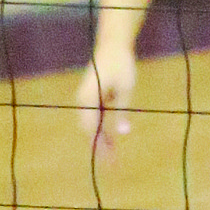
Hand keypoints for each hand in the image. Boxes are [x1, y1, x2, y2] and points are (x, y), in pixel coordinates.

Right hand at [75, 43, 136, 160]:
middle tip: (112, 164)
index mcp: (89, 99)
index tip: (107, 159)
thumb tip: (122, 133)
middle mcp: (83, 101)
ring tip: (112, 155)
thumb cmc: (121, 64)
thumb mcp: (126, 88)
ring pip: (92, 124)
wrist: (113, 45)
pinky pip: (95, 117)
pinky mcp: (92, 97)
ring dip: (101, 139)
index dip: (99, 146)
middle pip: (90, 129)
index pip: (92, 129)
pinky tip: (110, 139)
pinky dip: (101, 128)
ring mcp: (86, 99)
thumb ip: (122, 110)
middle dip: (100, 147)